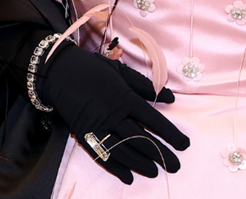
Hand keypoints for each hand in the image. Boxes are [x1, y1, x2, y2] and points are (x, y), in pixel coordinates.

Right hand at [38, 42, 188, 183]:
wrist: (60, 73)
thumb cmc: (94, 69)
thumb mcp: (122, 71)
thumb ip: (145, 86)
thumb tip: (170, 97)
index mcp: (125, 98)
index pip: (153, 120)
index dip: (170, 133)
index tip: (184, 144)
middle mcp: (114, 115)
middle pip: (142, 139)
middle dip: (161, 154)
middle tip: (176, 165)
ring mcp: (99, 127)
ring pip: (124, 151)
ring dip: (141, 164)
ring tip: (156, 171)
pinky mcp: (85, 136)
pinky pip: (103, 156)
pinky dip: (116, 168)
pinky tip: (128, 176)